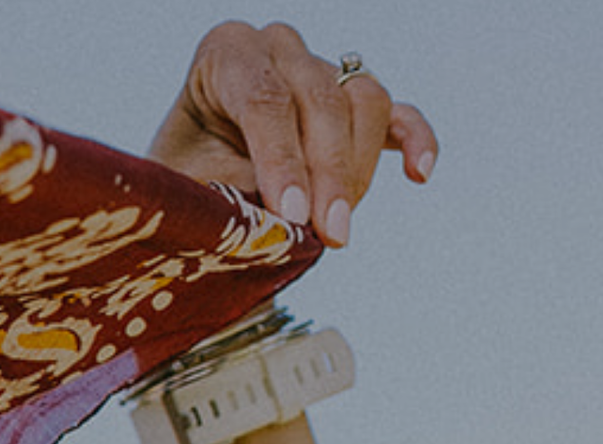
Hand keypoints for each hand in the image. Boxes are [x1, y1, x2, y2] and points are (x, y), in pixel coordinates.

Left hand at [150, 21, 435, 247]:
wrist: (196, 194)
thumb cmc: (184, 191)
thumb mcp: (183, 192)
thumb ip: (218, 197)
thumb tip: (261, 227)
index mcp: (226, 52)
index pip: (265, 97)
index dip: (281, 159)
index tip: (289, 215)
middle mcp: (278, 48)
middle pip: (323, 98)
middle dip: (326, 174)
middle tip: (325, 236)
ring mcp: (322, 70)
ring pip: (365, 103)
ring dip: (357, 172)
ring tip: (335, 229)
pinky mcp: (354, 105)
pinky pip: (398, 114)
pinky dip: (414, 141)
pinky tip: (419, 174)